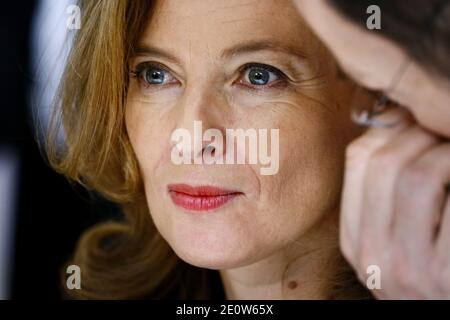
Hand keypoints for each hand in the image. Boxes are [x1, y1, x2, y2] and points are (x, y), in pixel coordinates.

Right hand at [340, 107, 449, 298]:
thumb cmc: (434, 280)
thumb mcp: (394, 246)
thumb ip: (388, 199)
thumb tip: (398, 128)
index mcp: (356, 241)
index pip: (357, 161)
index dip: (390, 127)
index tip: (416, 119)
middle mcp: (373, 256)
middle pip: (384, 162)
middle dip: (423, 133)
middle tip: (443, 130)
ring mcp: (408, 269)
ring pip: (419, 176)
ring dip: (448, 153)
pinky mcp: (445, 276)